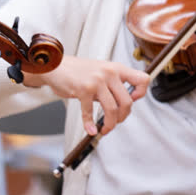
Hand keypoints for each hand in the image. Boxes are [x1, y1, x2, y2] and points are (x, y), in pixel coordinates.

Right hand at [25, 57, 148, 135]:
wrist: (53, 65)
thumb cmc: (76, 70)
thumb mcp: (100, 70)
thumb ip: (112, 83)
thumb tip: (122, 103)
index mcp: (116, 68)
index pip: (142, 80)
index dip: (140, 93)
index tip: (132, 100)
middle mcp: (109, 73)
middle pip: (127, 102)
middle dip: (123, 117)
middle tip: (116, 121)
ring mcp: (96, 81)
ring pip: (112, 109)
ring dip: (110, 124)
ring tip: (105, 129)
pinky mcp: (83, 90)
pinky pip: (90, 112)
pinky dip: (90, 124)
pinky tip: (90, 129)